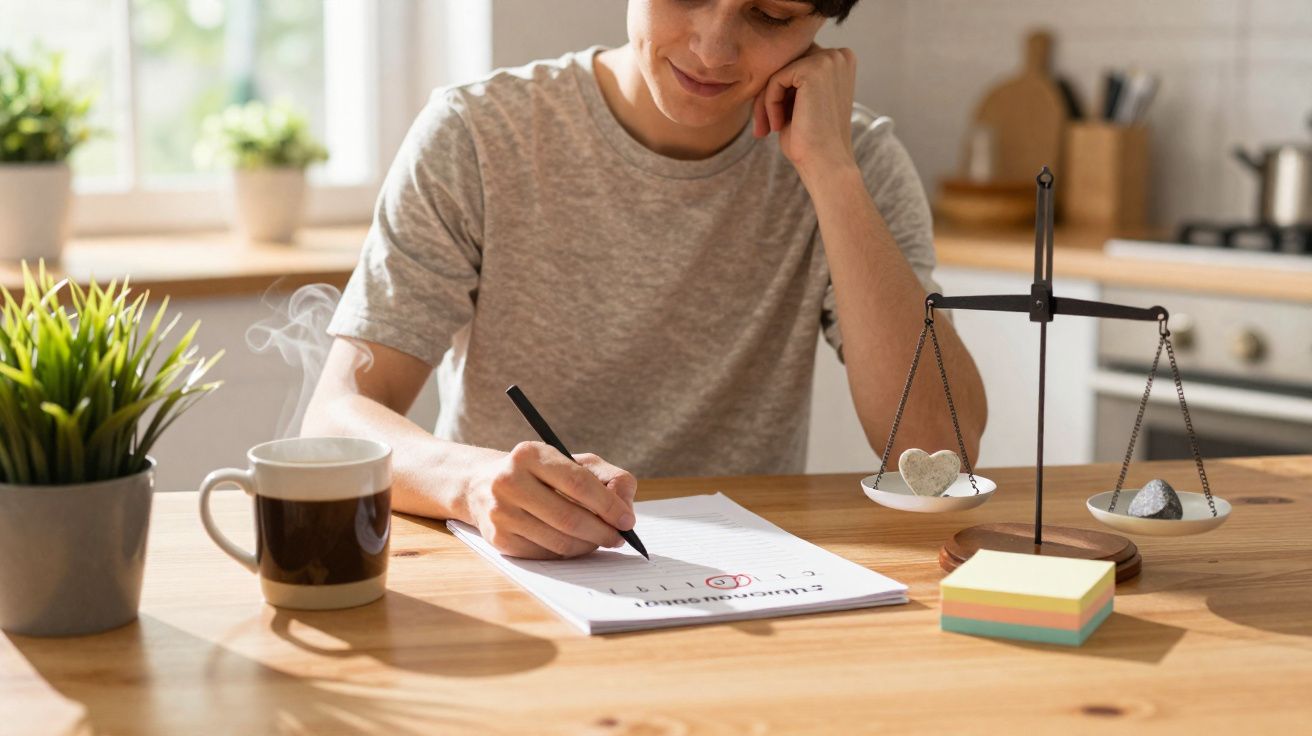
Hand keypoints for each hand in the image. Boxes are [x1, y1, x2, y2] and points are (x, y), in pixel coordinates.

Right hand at [465, 441, 637, 558]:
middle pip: (569, 517)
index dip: (608, 505)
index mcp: (530, 455)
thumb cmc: (540, 474)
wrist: (484, 486)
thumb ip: (608, 477)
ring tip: (599, 539)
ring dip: (587, 545)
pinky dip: (567, 553)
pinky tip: (573, 543)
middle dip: (602, 532)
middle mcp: (509, 481)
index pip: (578, 483)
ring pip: (558, 541)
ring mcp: (501, 512)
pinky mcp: (499, 538)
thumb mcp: (574, 462)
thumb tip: (625, 507)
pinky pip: (545, 554)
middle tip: (618, 538)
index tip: (627, 521)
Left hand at [753, 44, 857, 179]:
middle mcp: (839, 55)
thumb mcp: (801, 102)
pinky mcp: (814, 69)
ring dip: (766, 101)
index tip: (772, 120)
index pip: (794, 63)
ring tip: (768, 128)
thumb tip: (763, 63)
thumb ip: (791, 80)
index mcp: (841, 61)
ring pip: (777, 71)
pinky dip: (768, 104)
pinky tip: (777, 126)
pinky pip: (775, 80)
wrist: (826, 164)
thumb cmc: (811, 140)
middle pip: (785, 64)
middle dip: (769, 95)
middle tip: (763, 126)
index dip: (779, 91)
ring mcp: (829, 59)